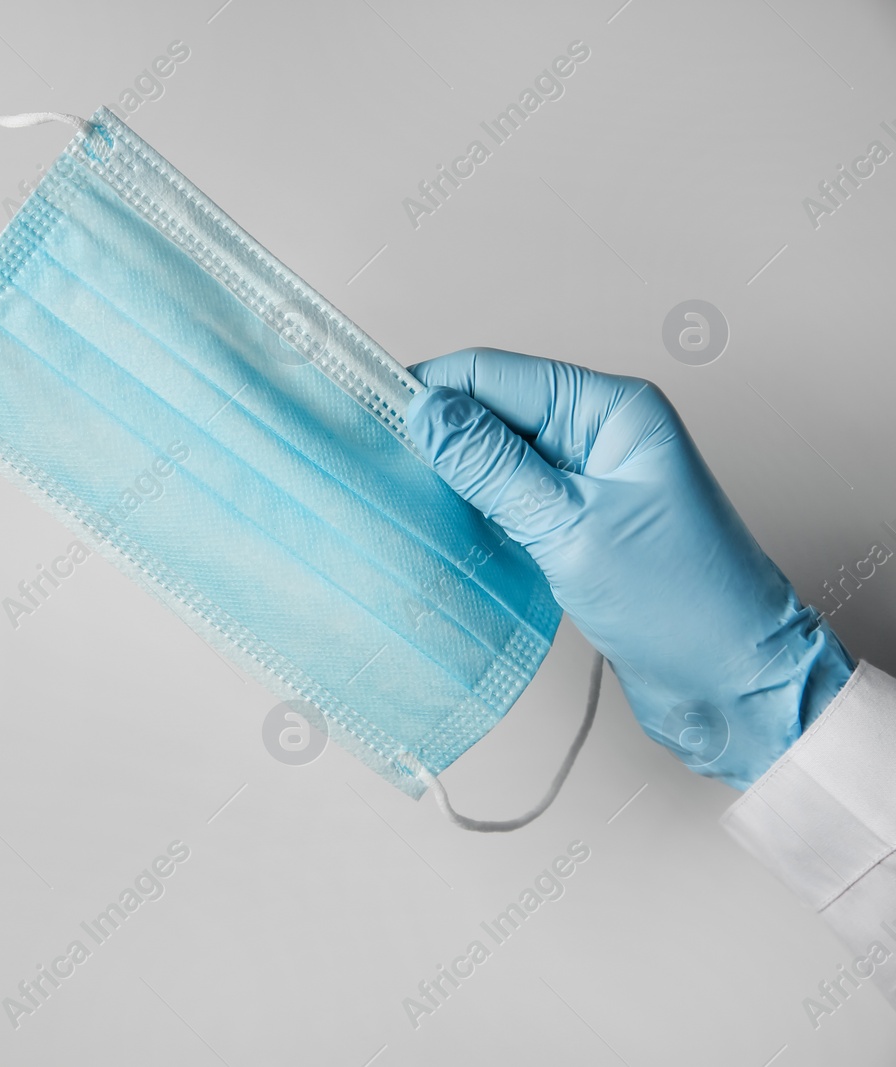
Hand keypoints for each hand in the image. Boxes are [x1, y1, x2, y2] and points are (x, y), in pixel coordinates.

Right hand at [405, 348, 852, 789]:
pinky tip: (437, 527)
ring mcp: (585, 480)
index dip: (428, 390)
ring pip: (492, 456)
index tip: (364, 414)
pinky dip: (470, 509)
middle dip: (432, 433)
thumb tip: (426, 411)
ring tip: (394, 497)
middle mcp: (598, 434)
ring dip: (447, 475)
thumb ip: (492, 467)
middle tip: (369, 464)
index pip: (495, 374)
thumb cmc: (681, 606)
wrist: (734, 687)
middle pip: (489, 409)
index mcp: (611, 410)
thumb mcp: (570, 528)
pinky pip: (505, 498)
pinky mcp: (573, 524)